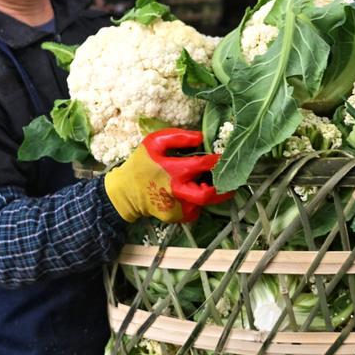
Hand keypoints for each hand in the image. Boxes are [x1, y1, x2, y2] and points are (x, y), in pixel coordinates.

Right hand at [104, 128, 232, 222]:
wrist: (125, 193)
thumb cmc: (140, 164)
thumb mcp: (154, 142)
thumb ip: (178, 137)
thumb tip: (200, 137)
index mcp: (173, 171)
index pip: (203, 165)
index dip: (217, 160)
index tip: (223, 156)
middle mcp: (176, 191)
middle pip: (207, 195)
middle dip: (223, 189)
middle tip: (229, 182)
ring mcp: (175, 207)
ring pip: (202, 204)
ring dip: (207, 194)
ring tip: (205, 185)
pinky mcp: (174, 217)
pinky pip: (193, 211)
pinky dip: (195, 203)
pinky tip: (189, 193)